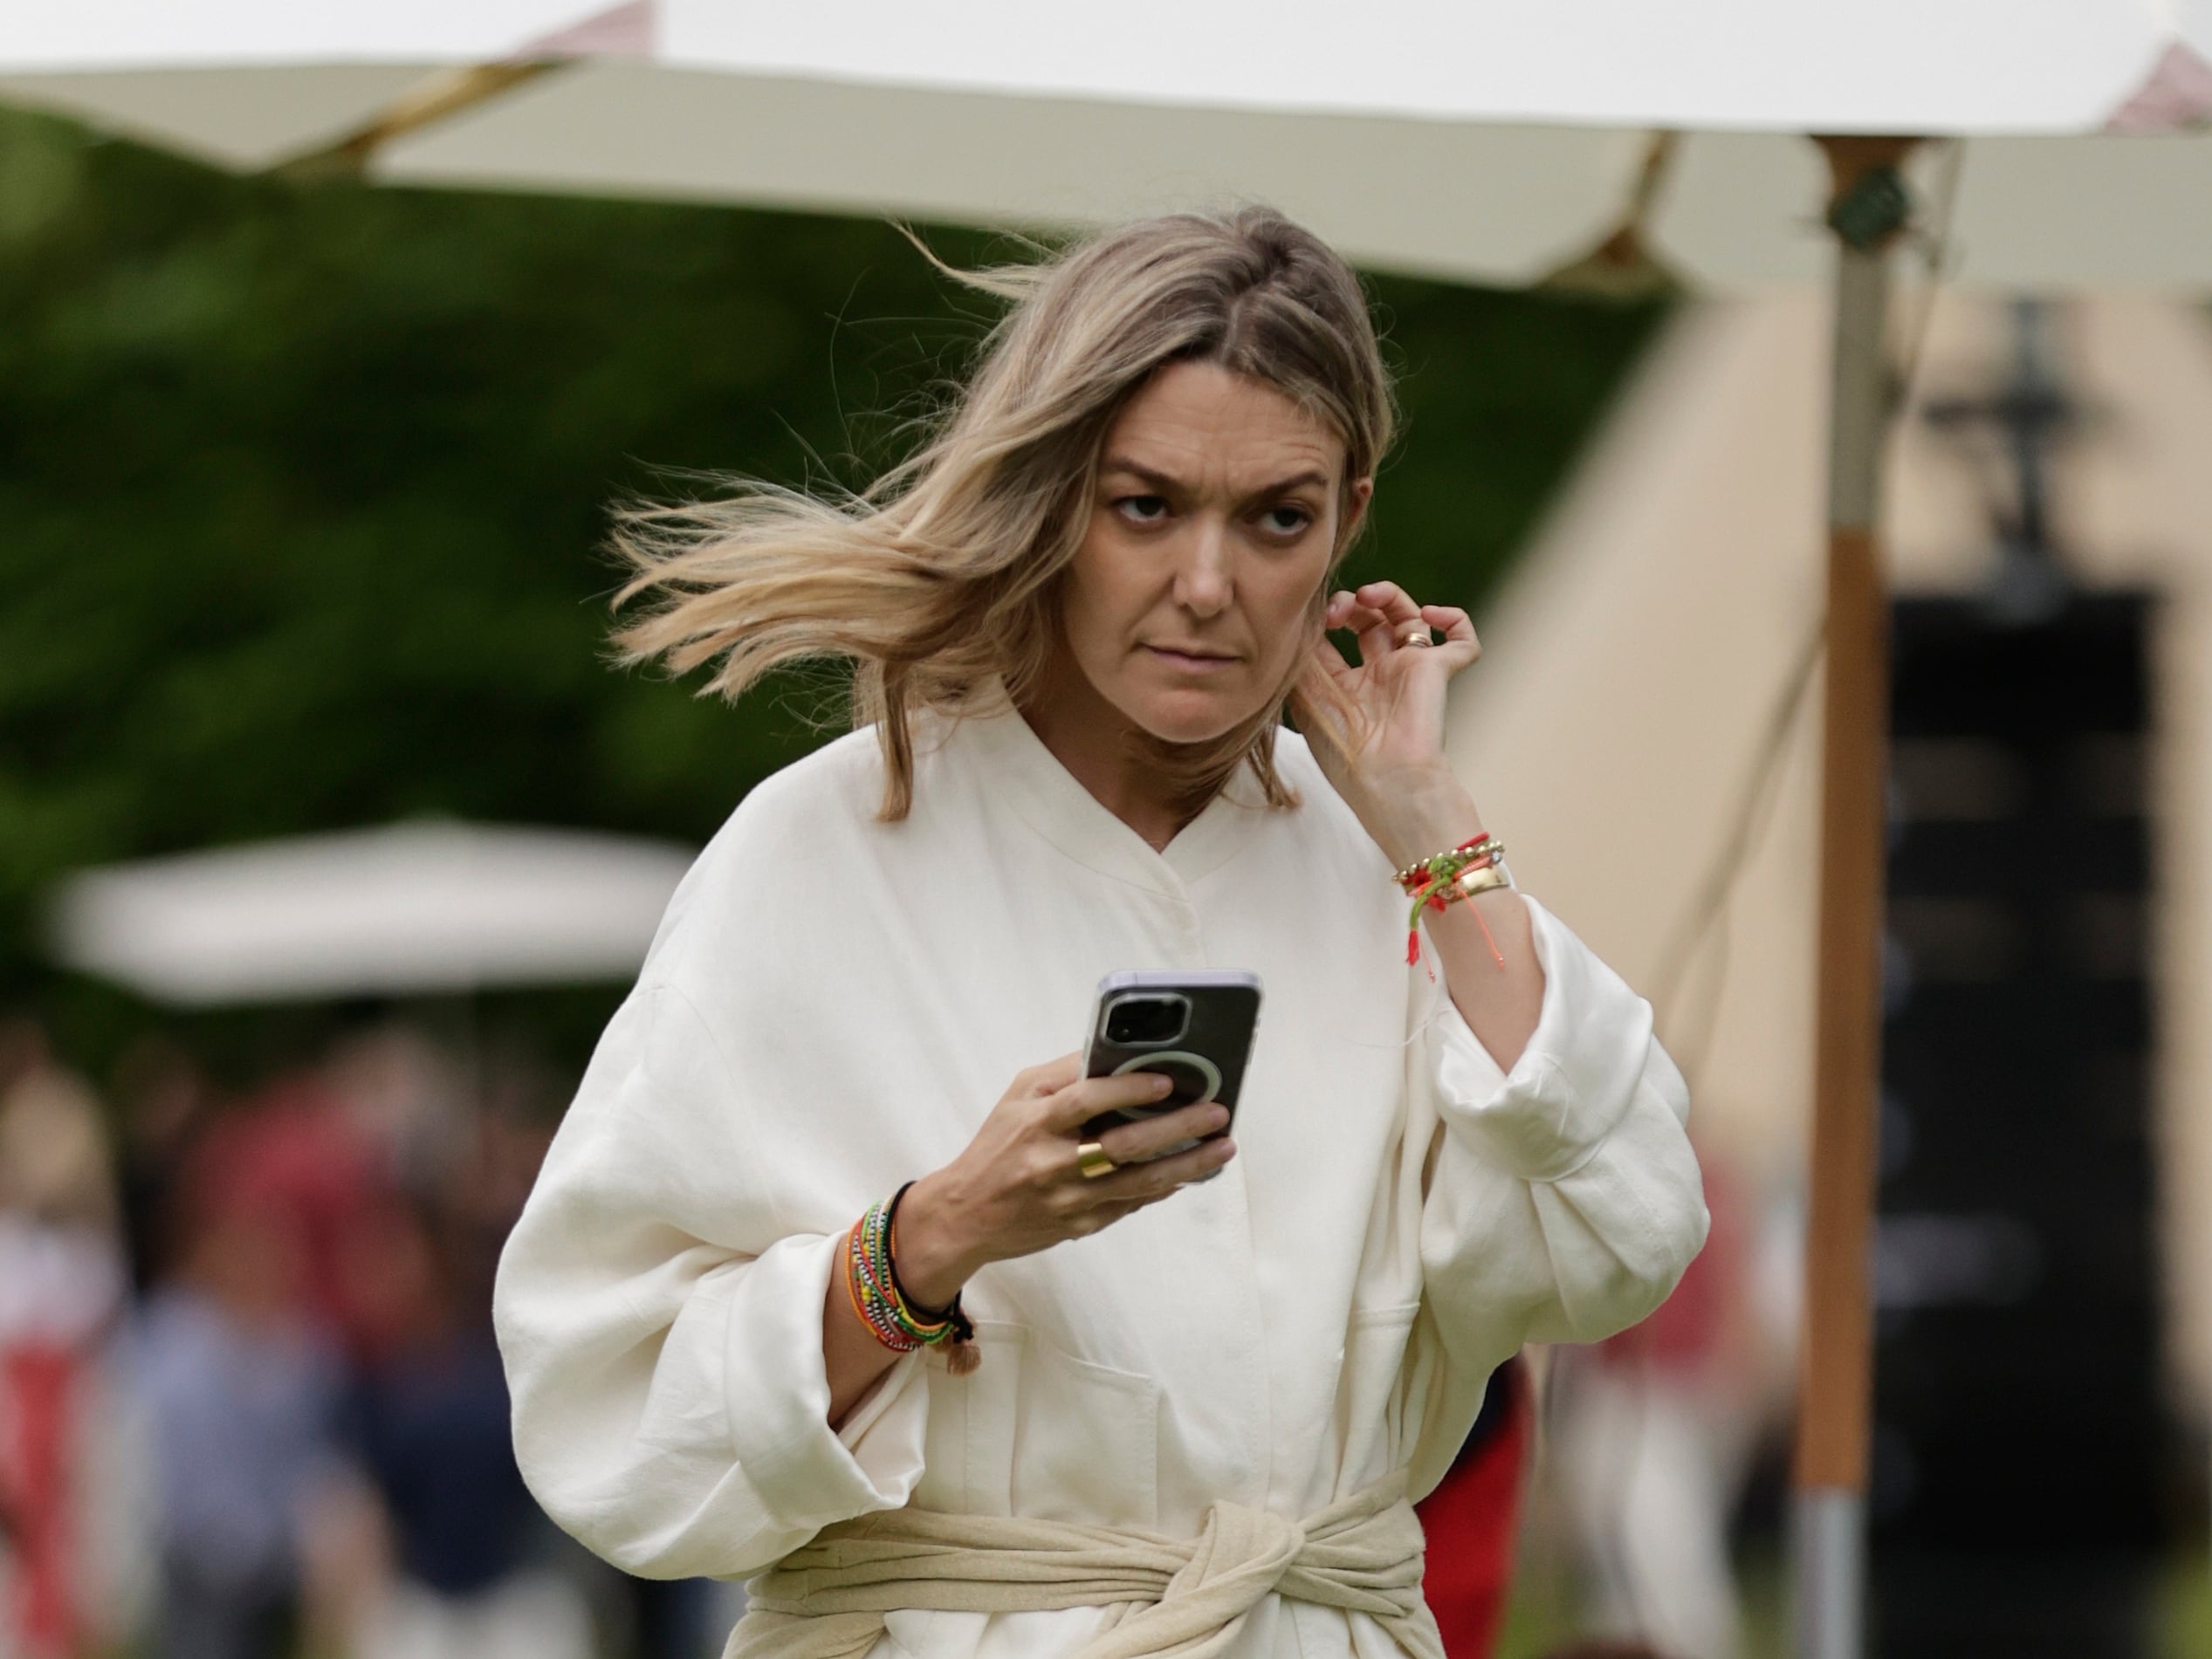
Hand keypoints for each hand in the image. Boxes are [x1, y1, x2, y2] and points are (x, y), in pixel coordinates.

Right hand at [894, 1054, 1235, 1306]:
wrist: (965, 1214)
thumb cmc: (996, 1145)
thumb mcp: (1018, 1097)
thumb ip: (1065, 1075)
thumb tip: (1116, 1052)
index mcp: (1036, 1122)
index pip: (1086, 1101)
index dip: (1128, 1090)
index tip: (1167, 1081)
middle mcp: (1054, 1162)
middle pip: (1124, 1145)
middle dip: (1177, 1128)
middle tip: (1217, 1113)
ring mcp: (1070, 1199)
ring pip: (1139, 1183)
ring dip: (1187, 1164)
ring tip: (1223, 1147)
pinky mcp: (1081, 1225)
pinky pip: (1131, 1204)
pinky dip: (1163, 1188)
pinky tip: (1189, 1172)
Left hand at [1309, 580, 1484, 866]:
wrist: (1386, 780)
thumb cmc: (1343, 752)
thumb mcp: (1307, 700)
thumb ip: (1302, 657)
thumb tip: (1300, 618)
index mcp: (1347, 685)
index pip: (1337, 636)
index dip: (1326, 616)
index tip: (1314, 613)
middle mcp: (1380, 675)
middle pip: (1372, 620)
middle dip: (1355, 603)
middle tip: (1338, 608)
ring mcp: (1411, 672)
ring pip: (1411, 618)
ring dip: (1390, 595)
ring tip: (1369, 595)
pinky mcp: (1440, 672)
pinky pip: (1464, 641)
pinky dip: (1456, 620)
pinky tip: (1432, 613)